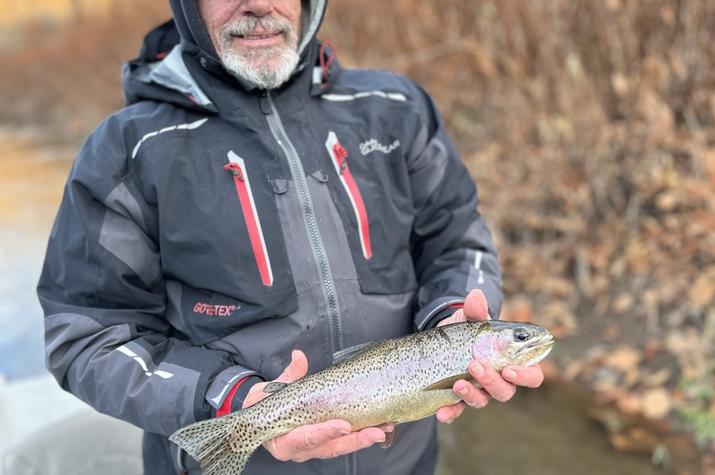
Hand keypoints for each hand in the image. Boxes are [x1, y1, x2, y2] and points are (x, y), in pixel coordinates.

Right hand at [243, 350, 388, 461]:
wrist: (259, 415)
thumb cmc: (263, 404)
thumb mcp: (269, 390)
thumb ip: (288, 376)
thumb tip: (299, 357)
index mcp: (282, 441)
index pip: (305, 438)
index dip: (324, 433)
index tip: (342, 425)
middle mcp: (299, 449)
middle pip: (329, 448)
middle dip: (354, 440)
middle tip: (375, 431)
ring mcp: (313, 448)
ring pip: (340, 447)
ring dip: (362, 439)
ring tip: (383, 429)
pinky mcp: (324, 442)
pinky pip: (343, 442)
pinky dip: (360, 436)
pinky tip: (378, 428)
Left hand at [435, 290, 544, 422]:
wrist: (445, 335)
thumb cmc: (469, 328)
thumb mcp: (471, 317)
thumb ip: (476, 310)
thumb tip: (476, 295)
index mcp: (512, 361)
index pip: (532, 376)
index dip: (525, 376)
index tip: (509, 369)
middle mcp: (499, 380)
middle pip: (505, 391)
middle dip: (491, 381)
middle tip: (474, 365)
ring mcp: (479, 390)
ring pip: (483, 401)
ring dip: (472, 394)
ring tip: (458, 383)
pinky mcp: (458, 396)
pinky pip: (458, 410)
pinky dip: (451, 413)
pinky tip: (441, 413)